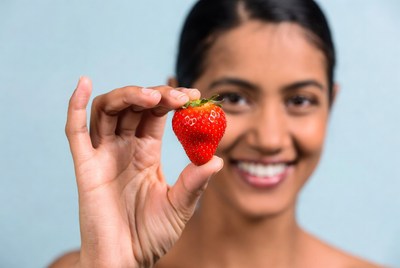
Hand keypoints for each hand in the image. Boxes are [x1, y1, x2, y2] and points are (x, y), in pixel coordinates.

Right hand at [65, 77, 222, 267]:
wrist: (125, 260)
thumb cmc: (151, 235)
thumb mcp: (180, 206)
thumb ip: (195, 182)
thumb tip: (218, 160)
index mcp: (145, 153)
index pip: (155, 115)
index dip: (171, 101)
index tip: (194, 95)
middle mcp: (123, 148)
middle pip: (133, 106)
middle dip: (155, 95)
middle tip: (179, 96)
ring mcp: (103, 155)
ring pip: (107, 110)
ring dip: (128, 95)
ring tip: (152, 95)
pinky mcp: (85, 167)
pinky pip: (75, 132)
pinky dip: (74, 106)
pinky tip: (85, 83)